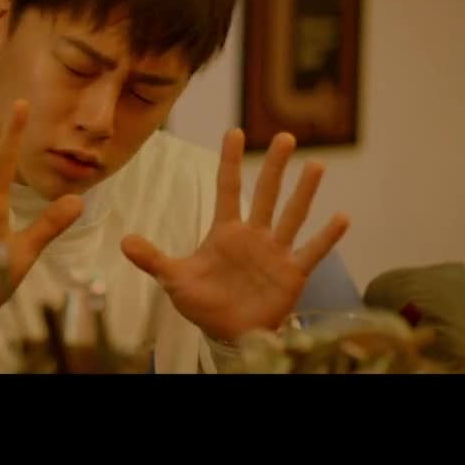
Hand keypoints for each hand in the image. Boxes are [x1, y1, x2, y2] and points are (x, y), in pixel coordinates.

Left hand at [121, 128, 349, 342]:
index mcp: (225, 231)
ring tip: (315, 165)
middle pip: (264, 193)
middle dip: (274, 166)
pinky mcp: (292, 274)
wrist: (228, 333)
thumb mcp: (174, 279)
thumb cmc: (203, 302)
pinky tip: (342, 216)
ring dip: (303, 192)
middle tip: (284, 136)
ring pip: (290, 216)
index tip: (234, 131)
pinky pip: (311, 251)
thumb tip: (123, 242)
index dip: (230, 161)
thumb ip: (153, 259)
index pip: (228, 188)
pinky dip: (327, 236)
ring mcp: (275, 252)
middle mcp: (253, 235)